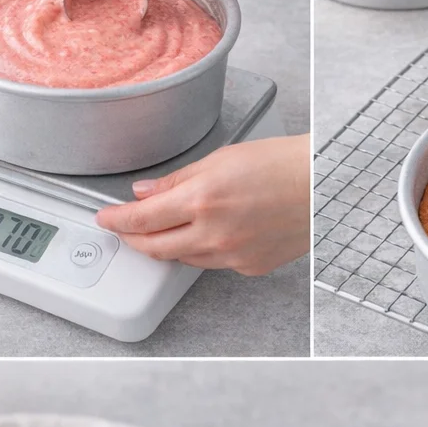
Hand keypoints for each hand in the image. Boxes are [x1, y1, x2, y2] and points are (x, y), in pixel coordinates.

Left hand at [95, 135, 309, 274]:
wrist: (321, 186)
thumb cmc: (280, 164)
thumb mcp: (221, 159)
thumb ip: (178, 180)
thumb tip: (145, 192)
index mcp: (203, 199)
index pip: (142, 219)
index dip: (117, 220)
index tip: (106, 218)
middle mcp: (214, 233)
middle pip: (155, 247)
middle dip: (134, 238)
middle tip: (125, 228)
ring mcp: (231, 255)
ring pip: (182, 258)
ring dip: (167, 244)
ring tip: (166, 227)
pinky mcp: (248, 267)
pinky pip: (212, 263)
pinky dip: (202, 249)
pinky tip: (209, 232)